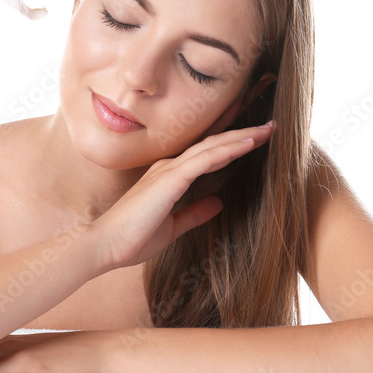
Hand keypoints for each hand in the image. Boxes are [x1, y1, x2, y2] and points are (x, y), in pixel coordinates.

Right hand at [95, 122, 274, 271]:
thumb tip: (218, 203)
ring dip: (241, 136)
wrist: (104, 245)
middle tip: (268, 126)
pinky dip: (228, 149)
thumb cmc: (132, 239)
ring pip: (212, 146)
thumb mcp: (173, 226)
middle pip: (213, 144)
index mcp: (168, 177)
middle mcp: (169, 167)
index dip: (230, 144)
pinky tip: (248, 143)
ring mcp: (169, 170)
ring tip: (267, 130)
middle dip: (242, 134)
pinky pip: (205, 159)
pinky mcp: (170, 179)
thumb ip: (195, 212)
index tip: (253, 137)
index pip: (205, 154)